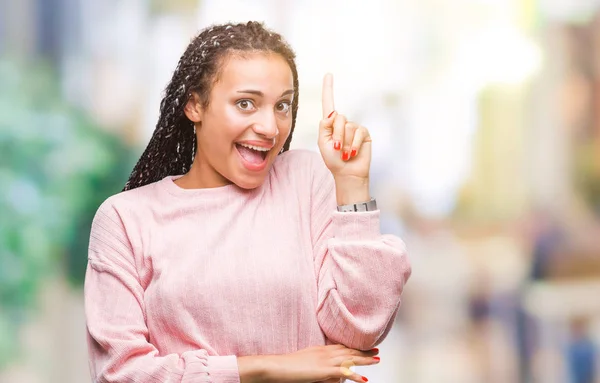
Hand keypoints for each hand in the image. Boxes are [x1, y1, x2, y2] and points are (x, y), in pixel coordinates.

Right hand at [261, 344, 378, 382]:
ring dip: (365, 359)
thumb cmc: (287, 366)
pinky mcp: (324, 370)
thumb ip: (318, 365)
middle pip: (349, 350)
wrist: (278, 366)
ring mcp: (325, 360)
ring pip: (350, 358)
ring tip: (377, 360)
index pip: (342, 346)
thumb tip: (330, 373)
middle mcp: (325, 352)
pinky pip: (343, 372)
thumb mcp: (306, 362)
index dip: (354, 346)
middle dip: (364, 351)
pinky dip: (355, 375)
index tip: (365, 346)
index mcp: (321, 349)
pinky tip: (365, 378)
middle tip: (377, 351)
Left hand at [318, 73, 371, 180]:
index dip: (328, 89)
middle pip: (338, 118)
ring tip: (345, 153)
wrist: (348, 173)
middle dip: (336, 136)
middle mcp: (343, 122)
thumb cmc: (333, 160)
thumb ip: (324, 126)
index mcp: (330, 124)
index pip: (328, 104)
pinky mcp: (364, 133)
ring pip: (347, 127)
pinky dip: (353, 145)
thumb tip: (332, 113)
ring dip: (345, 143)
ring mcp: (354, 127)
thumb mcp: (323, 143)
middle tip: (337, 149)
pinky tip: (353, 153)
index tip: (328, 74)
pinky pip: (358, 133)